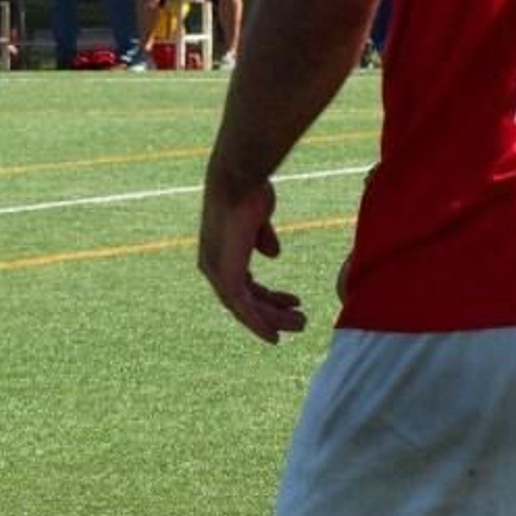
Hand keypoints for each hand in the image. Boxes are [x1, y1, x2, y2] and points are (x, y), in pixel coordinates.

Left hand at [197, 178, 305, 343]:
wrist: (239, 181)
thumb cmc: (249, 191)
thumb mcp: (258, 218)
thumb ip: (262, 237)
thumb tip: (273, 254)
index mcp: (221, 253)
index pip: (243, 285)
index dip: (266, 298)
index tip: (291, 303)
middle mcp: (214, 265)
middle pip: (245, 300)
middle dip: (273, 312)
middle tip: (300, 321)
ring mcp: (217, 272)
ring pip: (245, 308)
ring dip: (272, 319)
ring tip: (301, 324)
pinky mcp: (225, 275)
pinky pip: (242, 308)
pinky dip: (258, 322)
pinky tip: (274, 334)